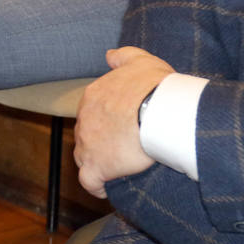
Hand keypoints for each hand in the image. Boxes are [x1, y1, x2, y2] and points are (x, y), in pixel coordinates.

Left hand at [75, 47, 173, 197]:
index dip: (107, 120)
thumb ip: (123, 57)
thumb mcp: (140, 61)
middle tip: (123, 147)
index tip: (122, 126)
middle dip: (100, 141)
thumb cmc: (153, 86)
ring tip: (117, 168)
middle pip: (87, 133)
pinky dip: (96, 185)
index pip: (93, 111)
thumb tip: (109, 55)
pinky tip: (106, 188)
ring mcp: (87, 144)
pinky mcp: (96, 167)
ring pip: (84, 156)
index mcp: (93, 96)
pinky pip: (89, 181)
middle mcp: (84, 120)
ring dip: (97, 162)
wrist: (159, 111)